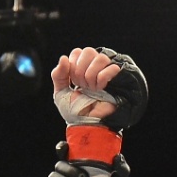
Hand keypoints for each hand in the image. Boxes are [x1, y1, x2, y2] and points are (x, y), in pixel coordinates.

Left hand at [52, 46, 147, 174]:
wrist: (89, 125)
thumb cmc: (76, 112)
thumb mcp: (60, 93)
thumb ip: (58, 74)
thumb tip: (64, 58)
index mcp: (81, 68)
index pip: (77, 52)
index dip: (73, 67)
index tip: (74, 83)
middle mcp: (95, 67)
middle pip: (88, 51)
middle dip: (81, 72)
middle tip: (83, 87)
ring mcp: (107, 72)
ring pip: (100, 58)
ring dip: (92, 76)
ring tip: (93, 89)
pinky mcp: (118, 78)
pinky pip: (112, 67)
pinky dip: (103, 78)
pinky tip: (102, 88)